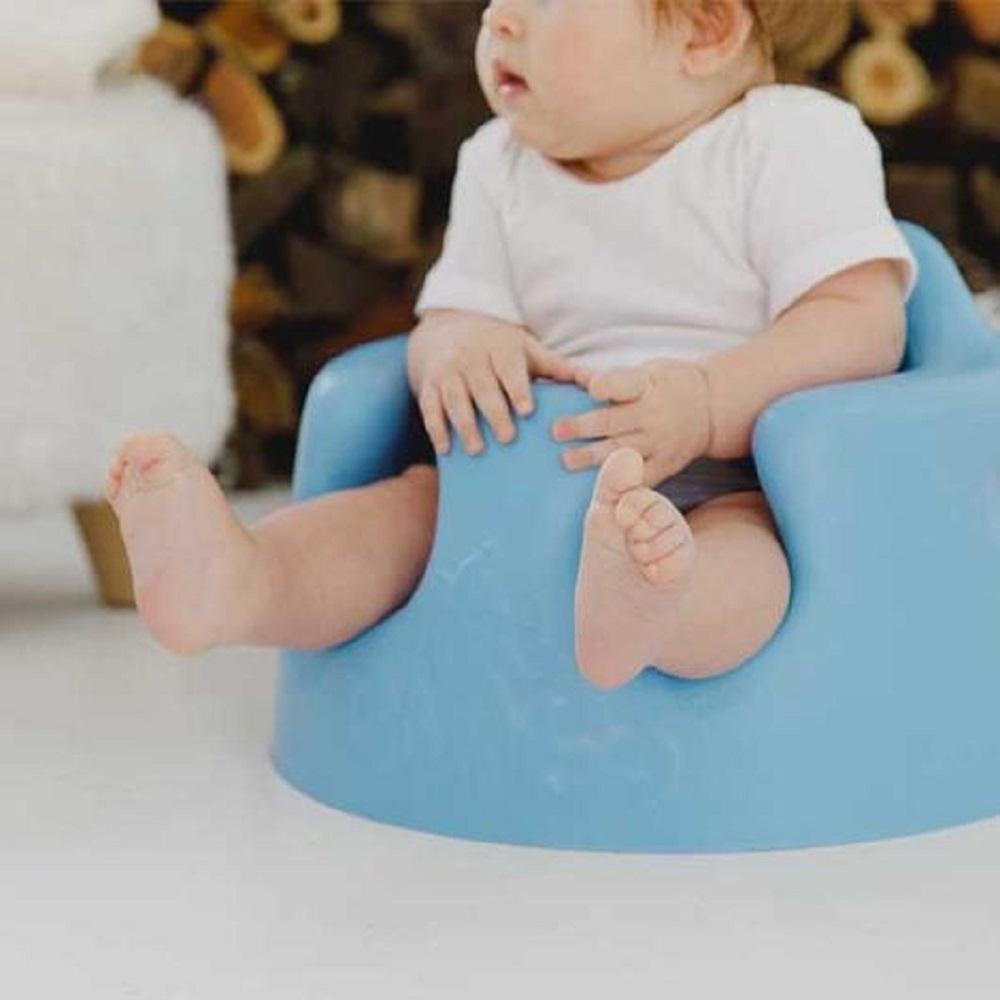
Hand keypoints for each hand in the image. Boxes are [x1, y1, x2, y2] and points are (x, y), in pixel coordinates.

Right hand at [409, 313, 584, 455]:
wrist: (448, 329)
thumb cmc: (499, 347)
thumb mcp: (527, 349)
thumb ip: (558, 368)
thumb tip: (597, 383)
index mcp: (499, 348)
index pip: (508, 367)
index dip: (517, 388)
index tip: (527, 410)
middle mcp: (470, 358)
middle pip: (482, 386)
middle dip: (494, 412)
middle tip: (508, 438)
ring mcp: (447, 372)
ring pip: (454, 398)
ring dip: (464, 424)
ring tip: (477, 449)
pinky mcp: (427, 385)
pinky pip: (429, 407)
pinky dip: (436, 428)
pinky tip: (446, 450)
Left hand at [550, 359, 713, 484]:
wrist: (711, 409)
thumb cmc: (668, 385)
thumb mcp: (648, 371)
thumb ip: (612, 377)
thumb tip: (574, 377)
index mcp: (649, 386)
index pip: (626, 384)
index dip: (607, 385)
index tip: (589, 388)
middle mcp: (654, 415)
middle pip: (615, 421)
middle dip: (584, 426)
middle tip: (556, 431)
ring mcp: (660, 443)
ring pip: (622, 451)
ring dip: (592, 457)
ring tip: (566, 460)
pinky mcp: (665, 466)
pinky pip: (640, 478)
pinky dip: (620, 484)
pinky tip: (596, 489)